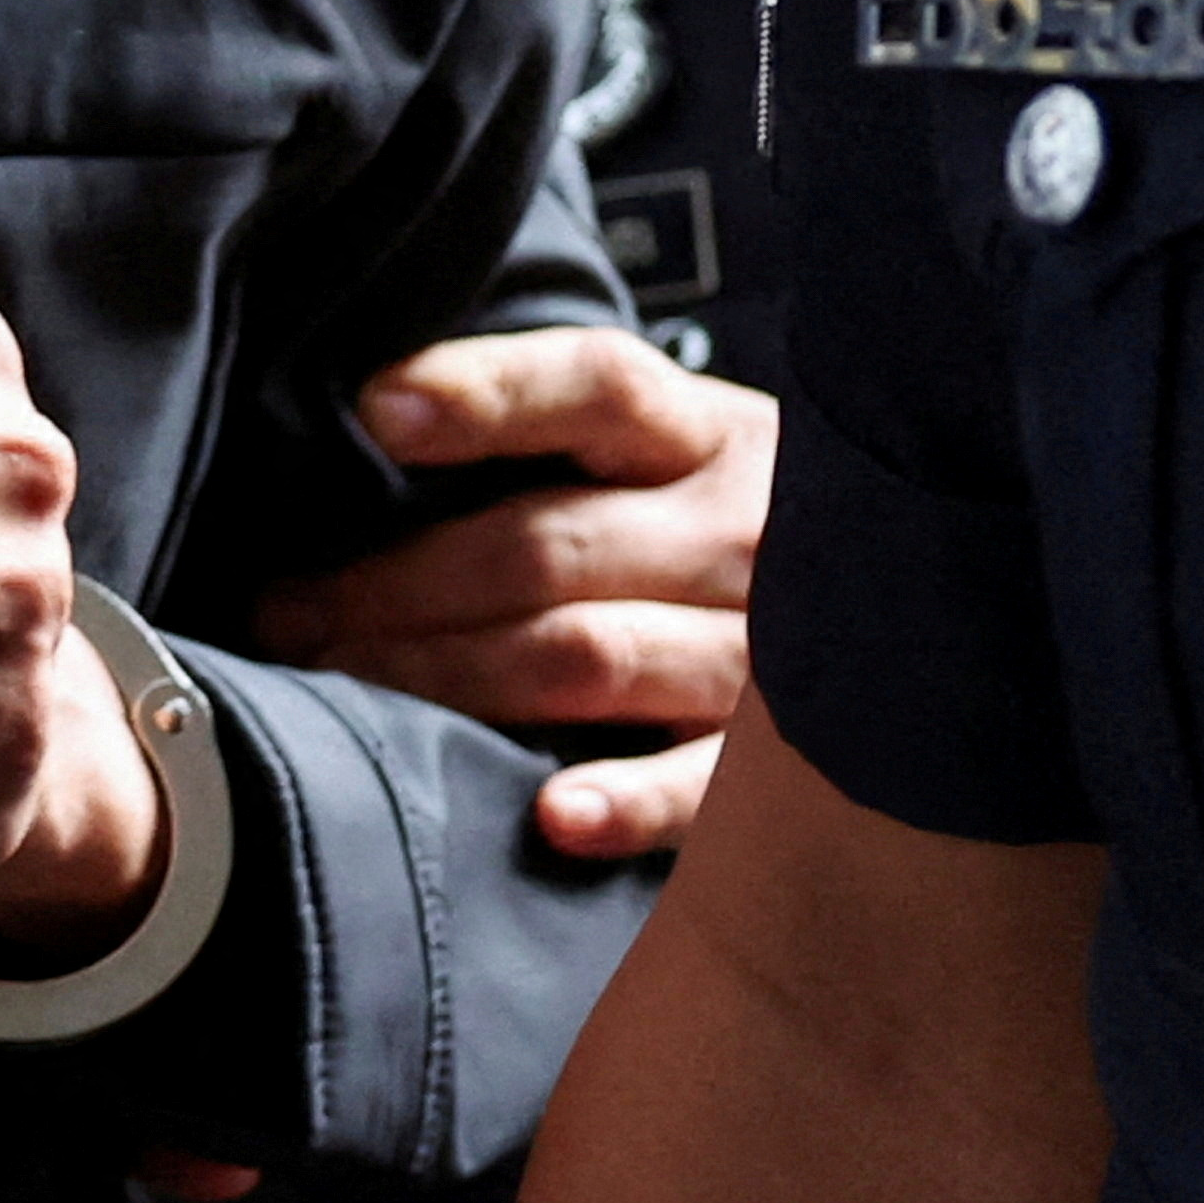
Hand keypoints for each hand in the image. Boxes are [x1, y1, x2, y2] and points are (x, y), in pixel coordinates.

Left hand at [253, 326, 776, 858]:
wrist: (921, 615)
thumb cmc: (728, 532)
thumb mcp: (675, 453)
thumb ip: (558, 437)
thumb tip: (370, 421)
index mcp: (709, 435)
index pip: (597, 386)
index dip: (488, 391)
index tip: (375, 408)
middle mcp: (746, 533)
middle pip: (547, 545)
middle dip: (392, 584)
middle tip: (281, 615)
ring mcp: (771, 652)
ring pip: (584, 655)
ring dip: (443, 678)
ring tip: (336, 694)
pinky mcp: (792, 768)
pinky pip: (706, 787)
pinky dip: (630, 800)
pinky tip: (550, 815)